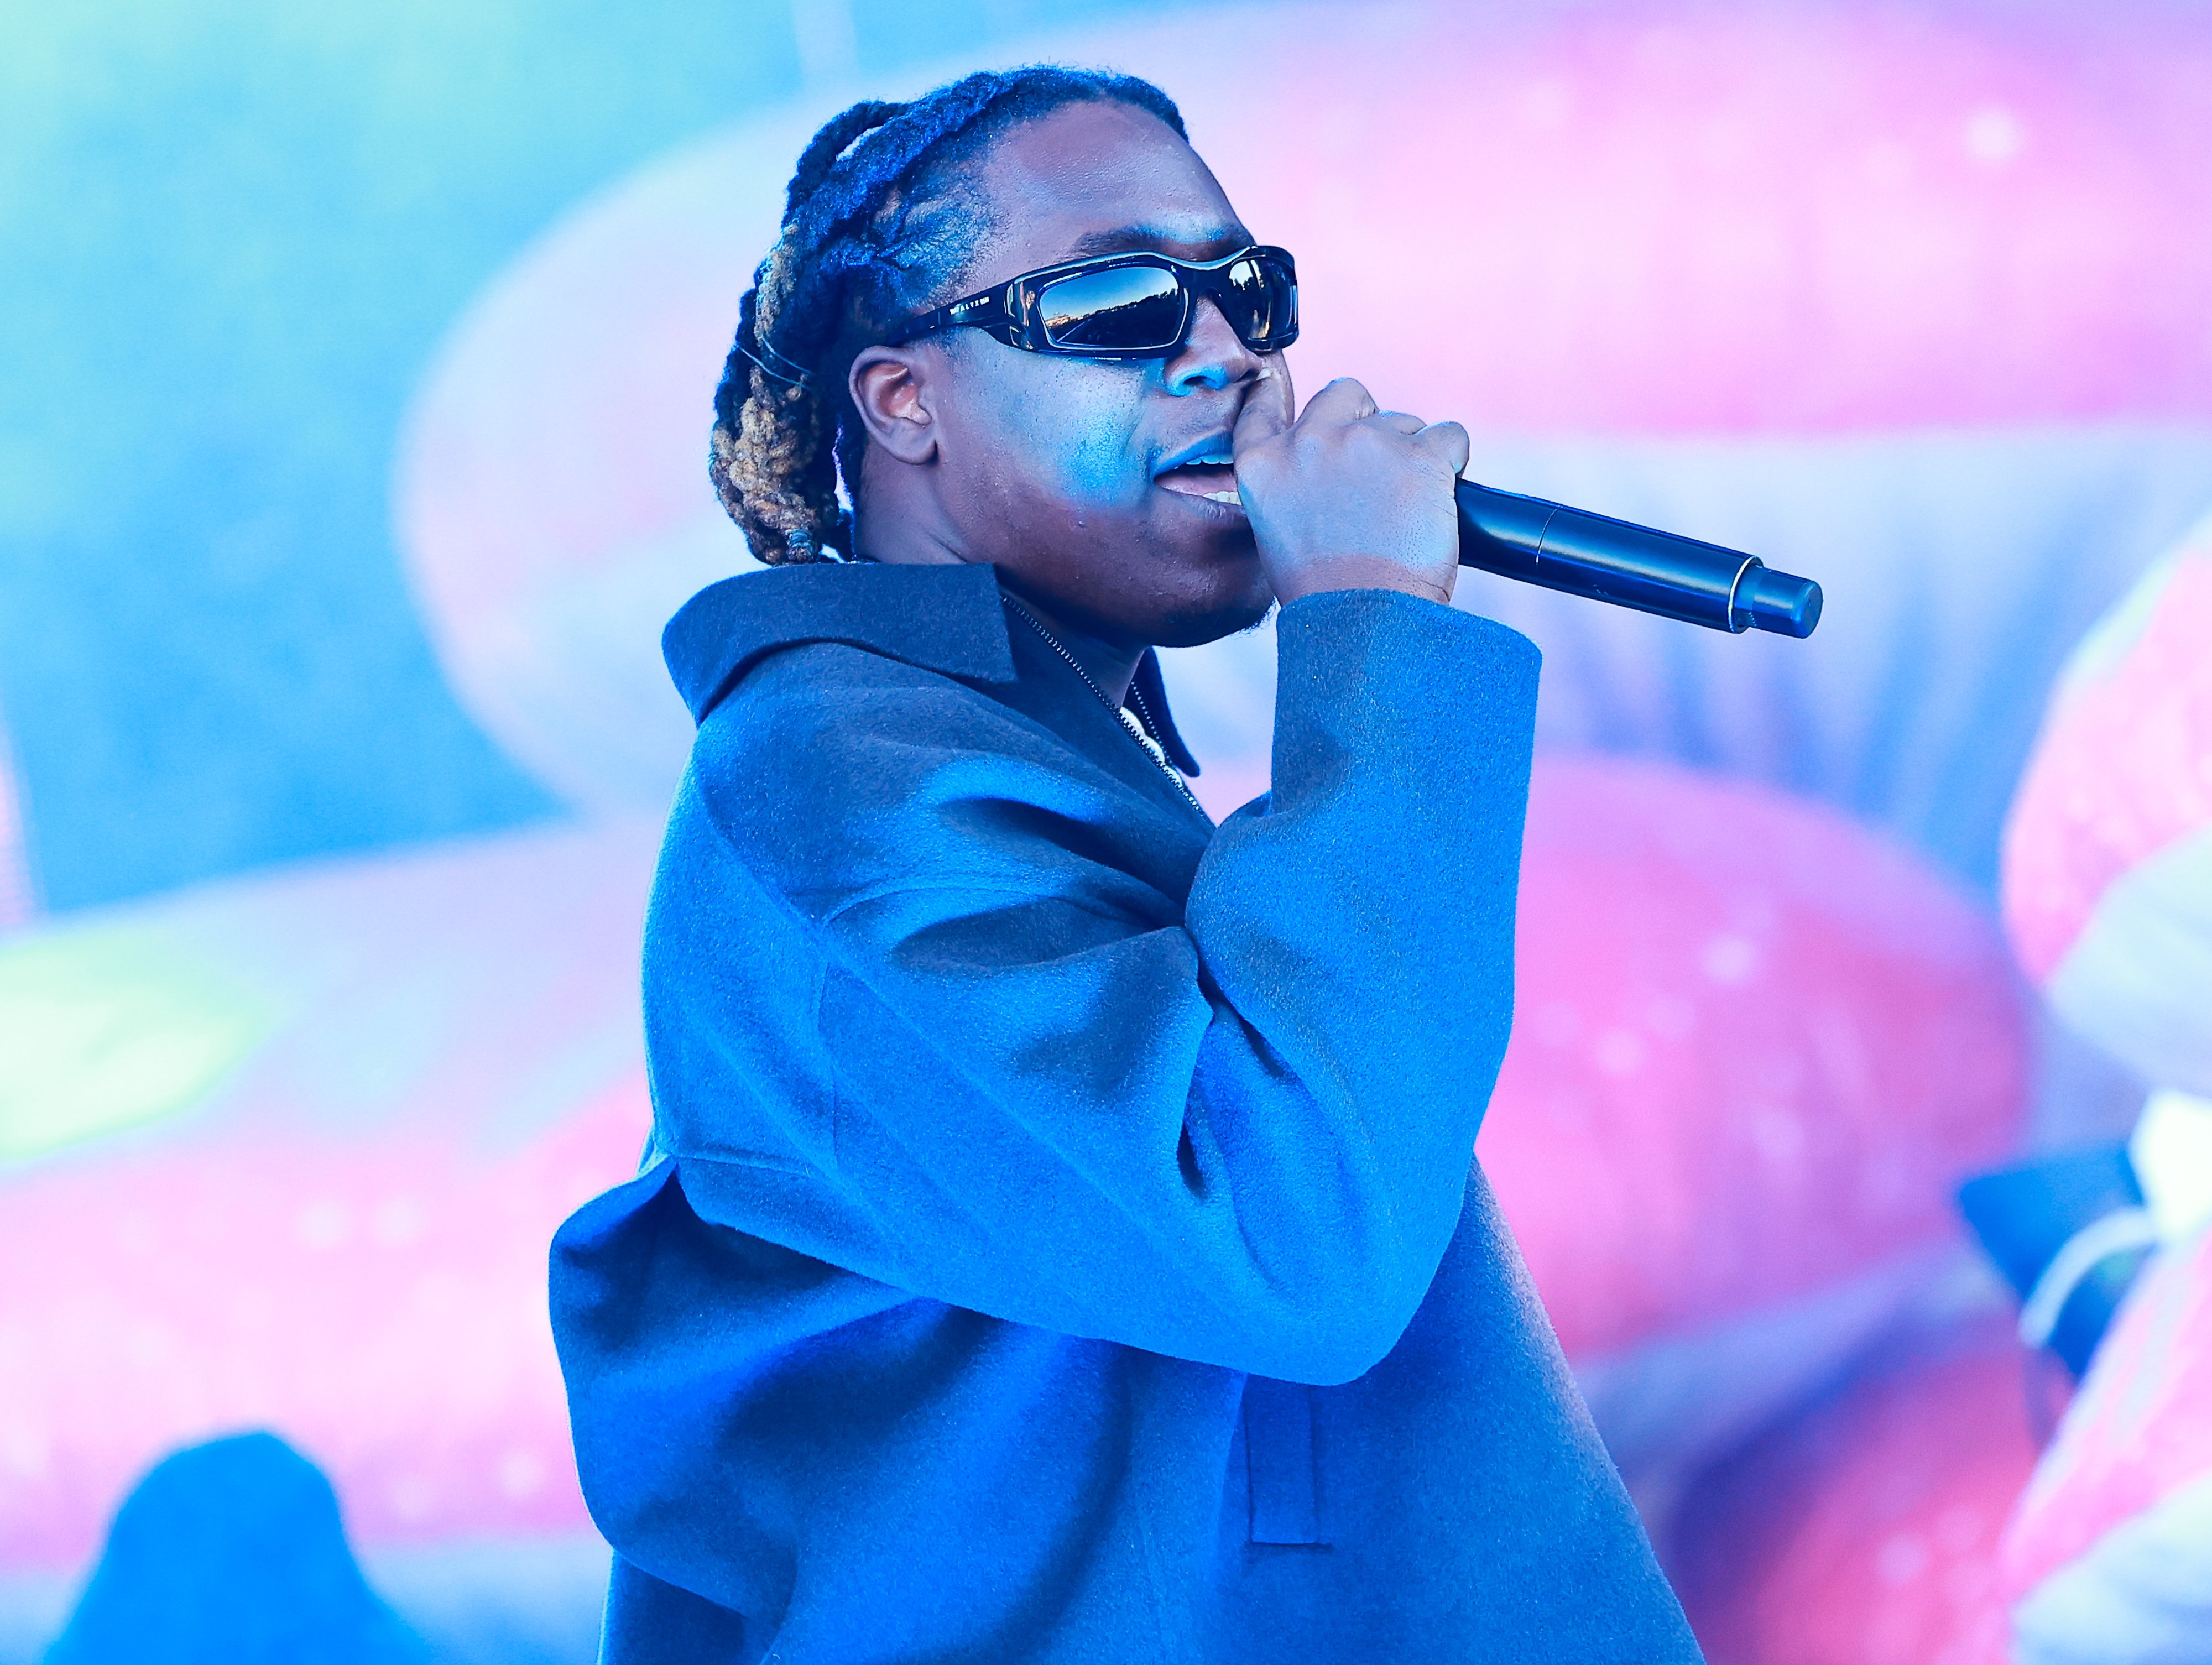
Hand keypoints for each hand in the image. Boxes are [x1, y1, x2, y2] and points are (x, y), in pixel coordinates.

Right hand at [1232, 377, 1468, 606]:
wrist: (1365, 622)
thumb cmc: (1326, 593)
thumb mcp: (1281, 531)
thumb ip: (1295, 486)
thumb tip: (1330, 470)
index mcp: (1264, 466)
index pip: (1262, 405)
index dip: (1274, 388)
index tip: (1277, 378)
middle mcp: (1310, 442)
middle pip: (1345, 394)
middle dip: (1367, 420)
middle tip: (1379, 470)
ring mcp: (1365, 443)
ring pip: (1404, 422)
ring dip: (1412, 453)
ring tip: (1407, 510)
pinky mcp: (1419, 455)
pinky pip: (1450, 436)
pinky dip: (1453, 461)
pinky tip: (1442, 498)